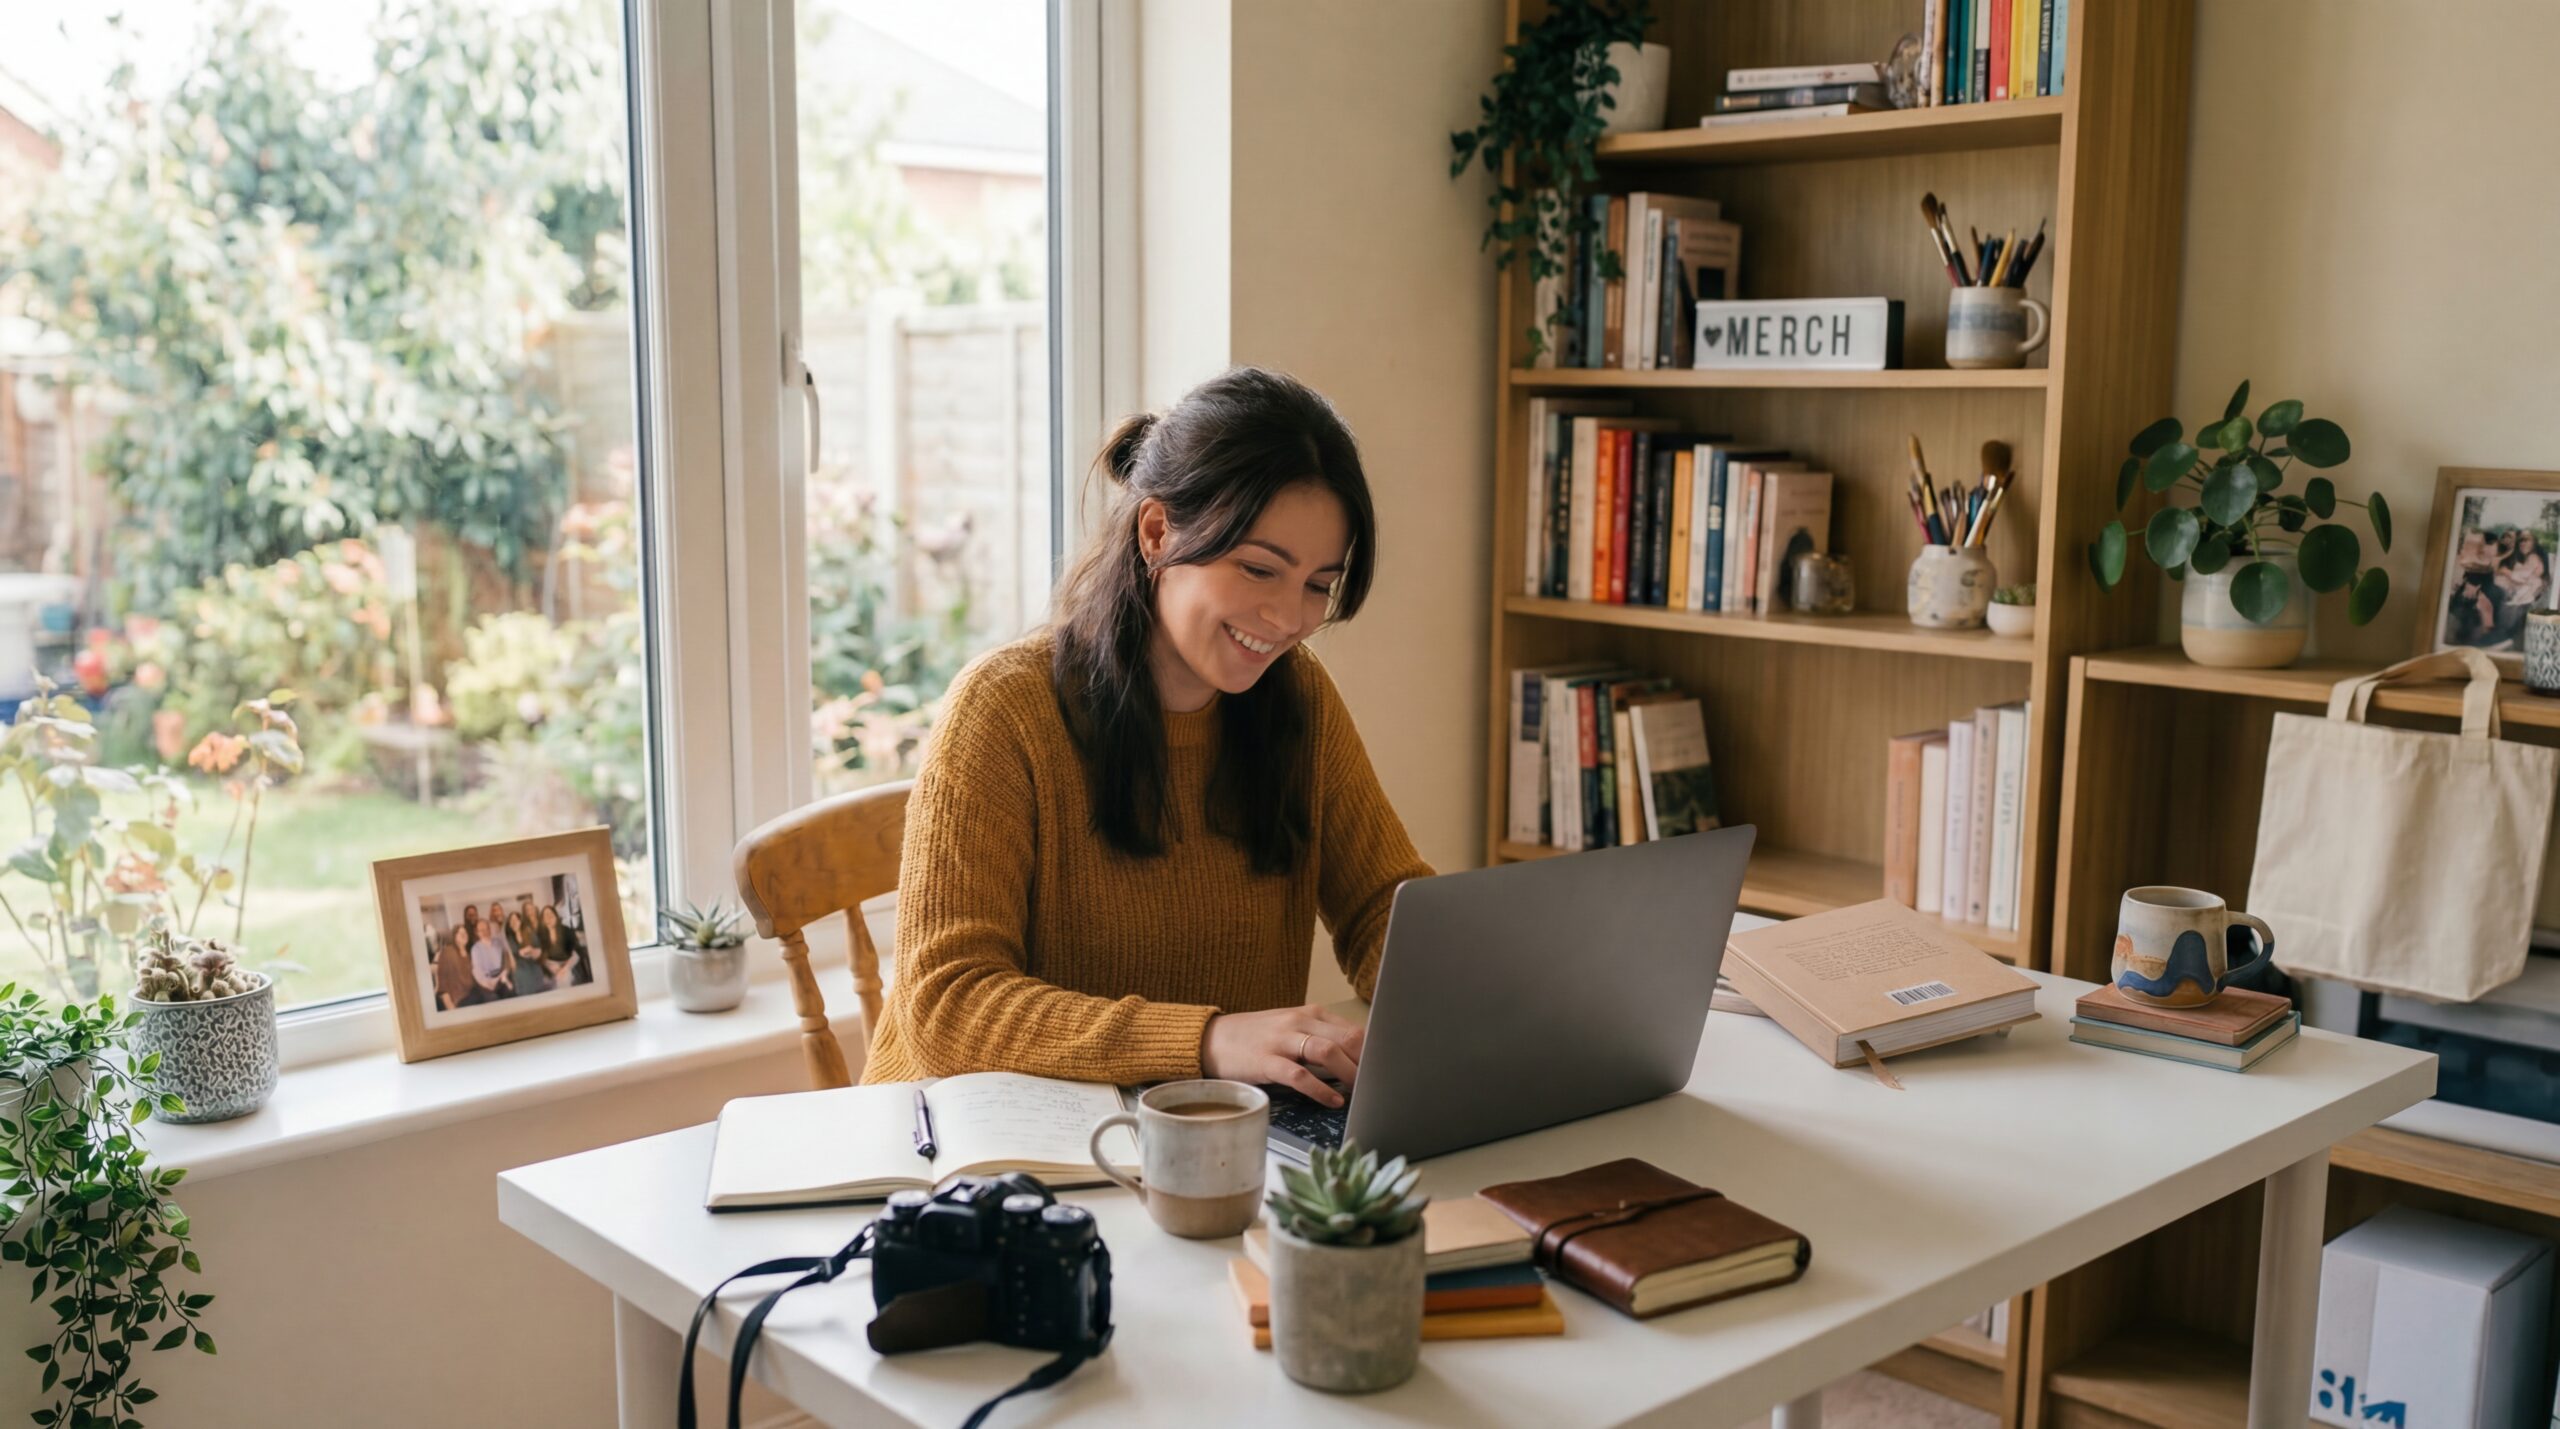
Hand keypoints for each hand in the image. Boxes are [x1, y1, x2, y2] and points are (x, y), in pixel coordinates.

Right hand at [1200, 1005, 1364, 1106]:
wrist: (1211, 1039)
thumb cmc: (1256, 1039)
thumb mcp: (1292, 1030)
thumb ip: (1322, 1040)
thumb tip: (1358, 1061)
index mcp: (1311, 1014)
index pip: (1354, 1029)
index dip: (1375, 1051)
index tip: (1388, 1069)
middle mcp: (1299, 1022)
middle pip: (1347, 1037)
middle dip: (1368, 1062)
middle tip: (1380, 1083)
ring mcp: (1281, 1040)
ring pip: (1327, 1051)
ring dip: (1350, 1073)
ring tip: (1362, 1092)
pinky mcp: (1265, 1061)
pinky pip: (1299, 1075)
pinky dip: (1320, 1089)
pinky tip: (1334, 1101)